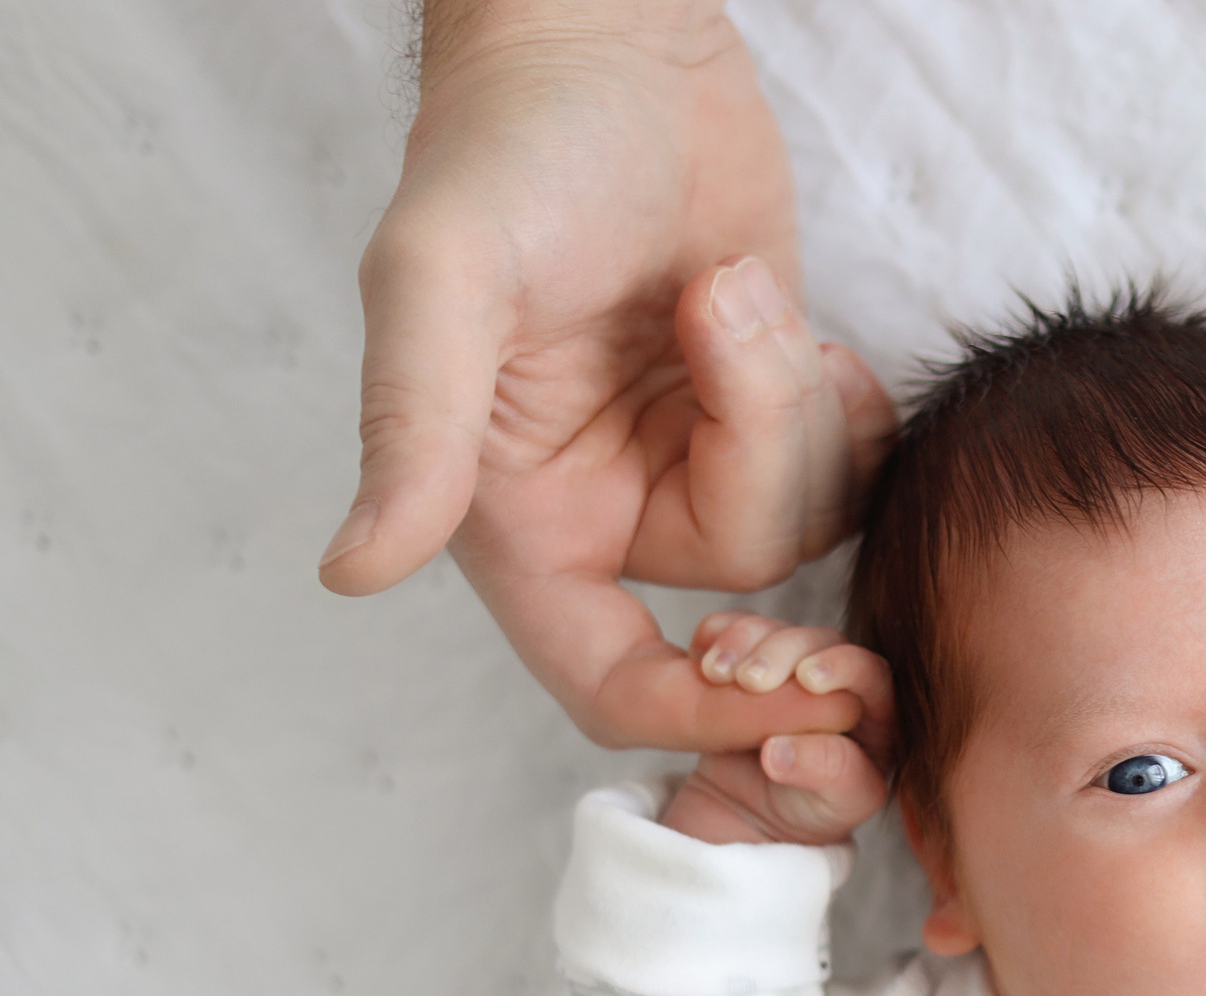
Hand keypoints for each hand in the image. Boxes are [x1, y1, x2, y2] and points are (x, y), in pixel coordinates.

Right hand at [318, 1, 897, 751]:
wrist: (612, 43)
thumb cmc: (512, 141)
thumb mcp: (445, 277)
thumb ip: (412, 426)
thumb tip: (355, 568)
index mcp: (520, 512)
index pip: (610, 682)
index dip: (706, 717)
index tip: (800, 705)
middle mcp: (607, 502)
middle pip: (739, 583)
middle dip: (769, 474)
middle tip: (766, 358)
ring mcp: (693, 457)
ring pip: (805, 516)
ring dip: (791, 400)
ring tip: (730, 285)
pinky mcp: (767, 408)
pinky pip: (851, 470)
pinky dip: (849, 406)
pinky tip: (802, 326)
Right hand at [660, 615, 895, 845]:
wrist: (752, 814)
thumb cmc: (811, 811)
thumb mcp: (834, 804)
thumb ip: (824, 774)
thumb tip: (777, 751)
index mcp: (876, 709)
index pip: (871, 671)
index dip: (843, 666)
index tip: (807, 678)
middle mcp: (836, 677)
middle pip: (819, 640)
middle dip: (784, 651)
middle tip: (751, 680)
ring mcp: (788, 664)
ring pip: (774, 630)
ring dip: (743, 643)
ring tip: (716, 676)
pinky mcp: (746, 659)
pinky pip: (731, 631)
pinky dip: (715, 637)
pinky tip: (701, 658)